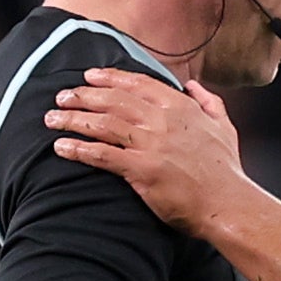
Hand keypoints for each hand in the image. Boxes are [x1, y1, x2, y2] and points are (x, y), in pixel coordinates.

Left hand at [47, 70, 247, 240]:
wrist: (228, 204)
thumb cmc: (226, 171)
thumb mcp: (224, 127)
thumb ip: (209, 101)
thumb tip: (193, 85)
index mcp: (181, 107)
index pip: (137, 84)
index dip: (109, 78)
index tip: (89, 76)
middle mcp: (163, 120)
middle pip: (113, 100)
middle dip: (82, 95)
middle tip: (61, 97)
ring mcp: (151, 144)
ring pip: (103, 123)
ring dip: (73, 119)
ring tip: (52, 119)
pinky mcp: (141, 170)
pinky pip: (102, 155)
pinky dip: (79, 149)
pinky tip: (61, 147)